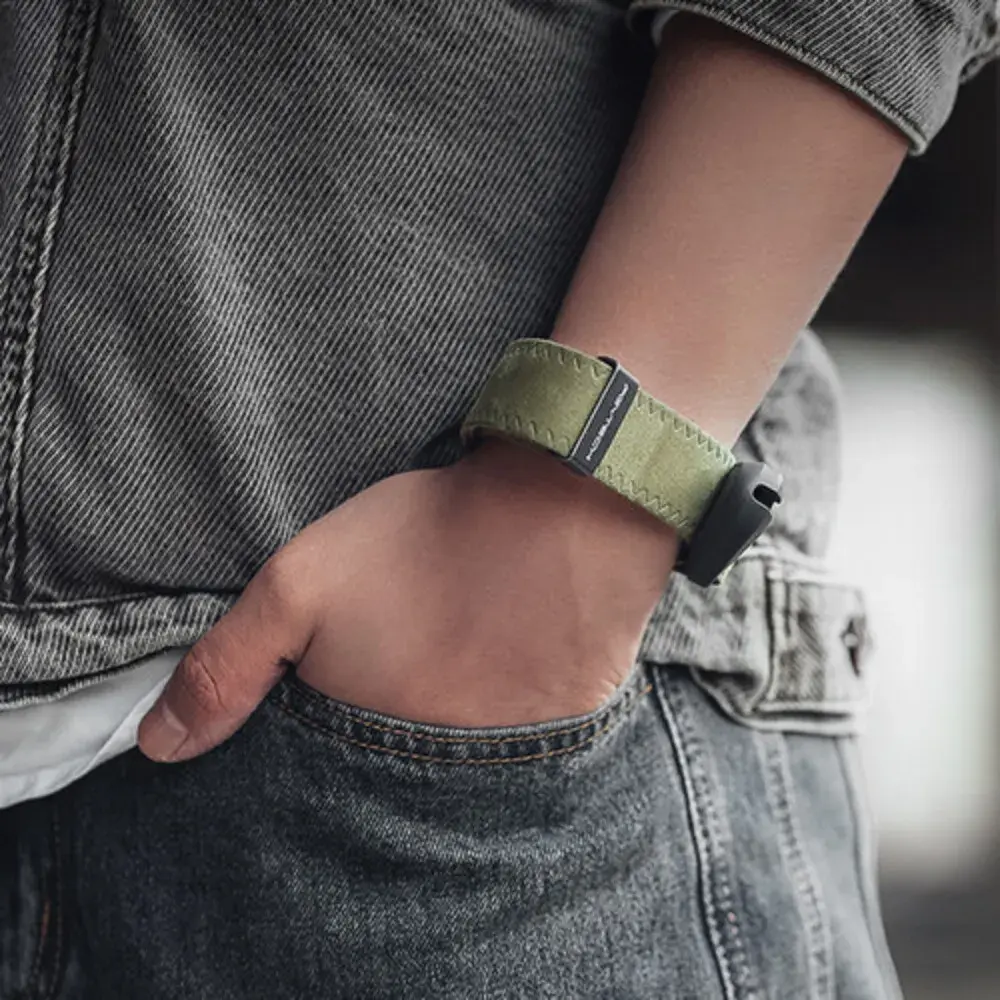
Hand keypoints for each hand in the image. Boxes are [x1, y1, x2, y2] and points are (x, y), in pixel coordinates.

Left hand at [137, 437, 678, 762]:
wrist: (566, 515)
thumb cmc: (426, 546)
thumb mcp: (299, 588)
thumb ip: (224, 669)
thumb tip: (157, 749)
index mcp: (368, 750)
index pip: (313, 789)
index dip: (302, 743)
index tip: (318, 695)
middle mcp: (439, 781)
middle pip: (381, 786)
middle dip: (369, 740)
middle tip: (387, 672)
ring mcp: (505, 763)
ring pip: (447, 771)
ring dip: (434, 730)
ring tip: (437, 668)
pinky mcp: (557, 734)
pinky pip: (509, 751)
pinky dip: (490, 719)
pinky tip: (490, 668)